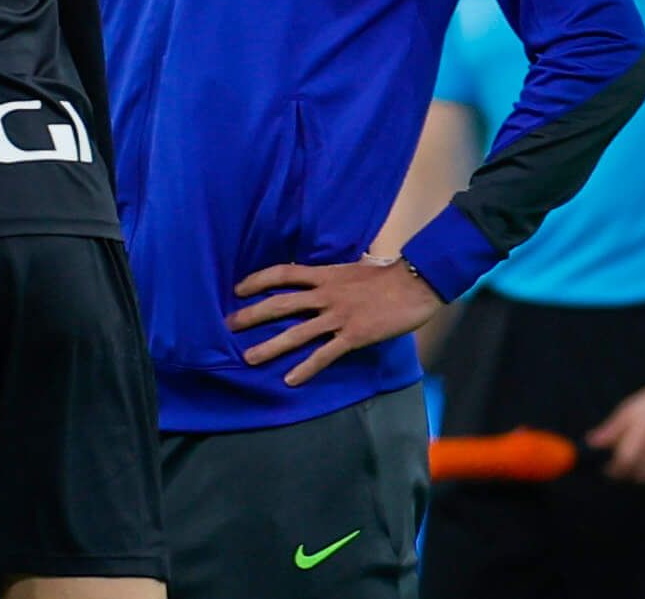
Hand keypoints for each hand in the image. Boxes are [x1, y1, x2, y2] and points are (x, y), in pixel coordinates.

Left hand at [228, 256, 443, 386]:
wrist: (415, 283)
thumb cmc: (387, 274)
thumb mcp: (354, 266)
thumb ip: (335, 272)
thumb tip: (322, 271)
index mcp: (324, 274)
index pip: (283, 273)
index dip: (257, 279)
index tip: (237, 289)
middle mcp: (325, 295)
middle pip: (280, 304)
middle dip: (252, 315)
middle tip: (228, 325)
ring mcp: (338, 316)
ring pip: (297, 333)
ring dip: (270, 346)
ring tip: (249, 358)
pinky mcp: (353, 336)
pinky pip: (324, 355)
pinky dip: (306, 368)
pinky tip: (290, 380)